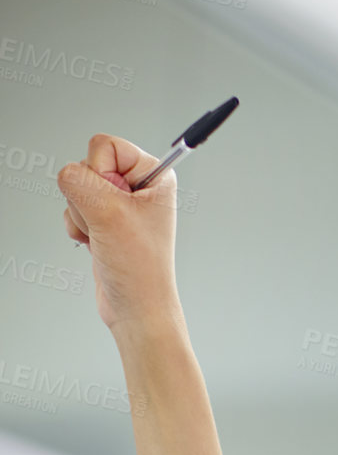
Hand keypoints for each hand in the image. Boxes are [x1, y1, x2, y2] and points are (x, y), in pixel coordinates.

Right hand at [57, 134, 183, 333]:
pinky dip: (78, 228)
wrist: (136, 309)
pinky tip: (96, 244)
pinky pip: (73, 208)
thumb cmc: (140, 269)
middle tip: (110, 224)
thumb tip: (67, 173)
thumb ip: (80, 181)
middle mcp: (139, 186)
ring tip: (106, 237)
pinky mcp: (104, 220)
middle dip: (89, 198)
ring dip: (83, 216)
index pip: (105, 145)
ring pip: (77, 188)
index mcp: (154, 175)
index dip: (100, 173)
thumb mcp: (109, 214)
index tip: (117, 204)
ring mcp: (120, 204)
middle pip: (87, 166)